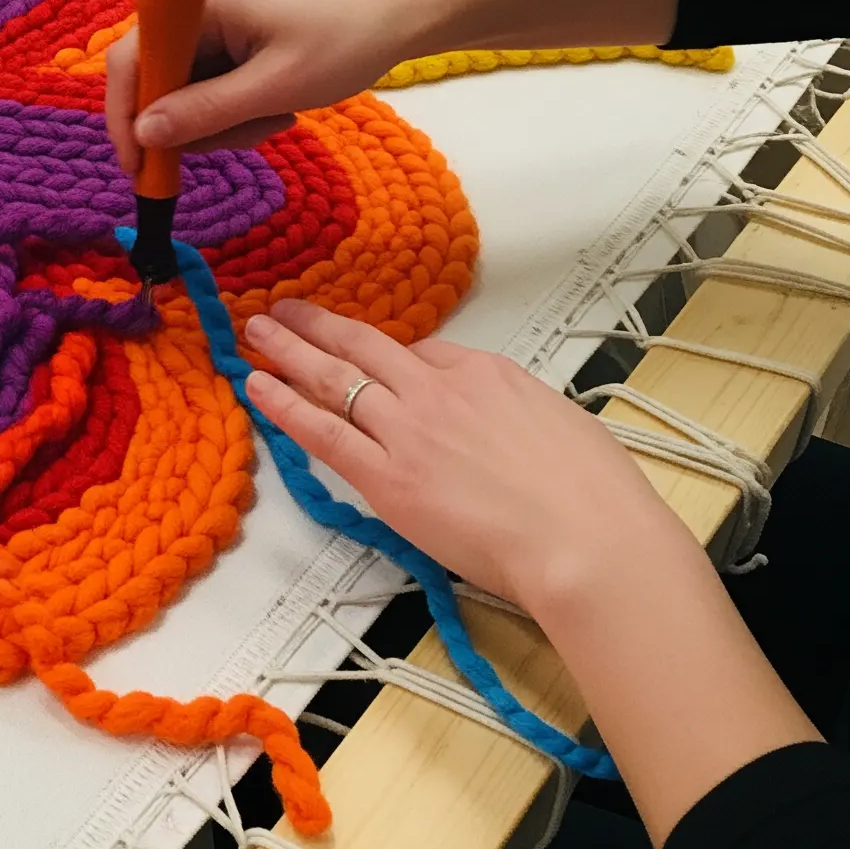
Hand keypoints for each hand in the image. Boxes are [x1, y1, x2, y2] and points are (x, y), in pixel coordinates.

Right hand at [103, 0, 677, 176]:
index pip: (127, 63)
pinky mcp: (232, 36)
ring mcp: (212, 23)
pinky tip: (281, 105)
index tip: (143, 172)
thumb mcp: (275, 86)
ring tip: (279, 115)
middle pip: (155, 83)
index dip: (125, 120)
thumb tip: (145, 134)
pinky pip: (212, 86)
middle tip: (249, 135)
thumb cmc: (344, 37)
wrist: (404, 10)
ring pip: (186, 94)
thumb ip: (205, 112)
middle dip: (195, 126)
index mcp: (194, 5)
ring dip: (225, 122)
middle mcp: (192, 9)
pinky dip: (240, 109)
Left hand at [242, 297, 687, 615]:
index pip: (425, 354)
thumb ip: (513, 412)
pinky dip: (286, 405)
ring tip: (256, 332)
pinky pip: (323, 432)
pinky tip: (259, 387)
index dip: (390, 357)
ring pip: (334, 378)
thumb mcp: (559, 420)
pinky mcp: (388, 479)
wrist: (587, 539)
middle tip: (283, 309)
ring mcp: (409, 431)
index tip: (369, 358)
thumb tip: (495, 418)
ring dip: (290, 351)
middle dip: (319, 325)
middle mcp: (439, 390)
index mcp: (487, 372)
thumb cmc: (594, 493)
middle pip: (365, 346)